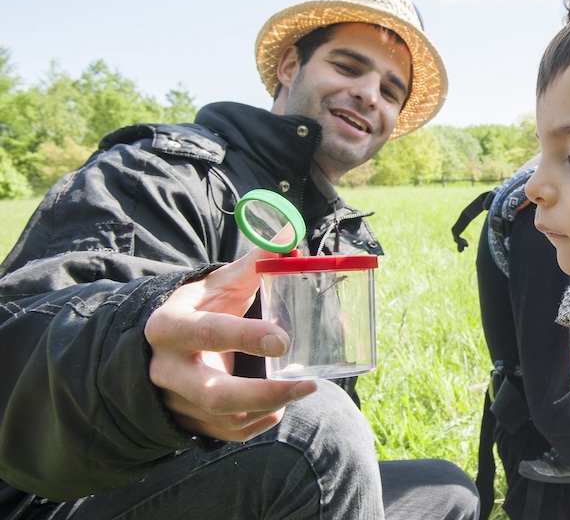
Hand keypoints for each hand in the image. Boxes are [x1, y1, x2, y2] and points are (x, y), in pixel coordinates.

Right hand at [145, 247, 317, 440]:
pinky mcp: (189, 420)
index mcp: (170, 327)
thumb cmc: (198, 309)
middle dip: (264, 393)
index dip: (245, 337)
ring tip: (303, 388)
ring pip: (224, 418)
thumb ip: (253, 263)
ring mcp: (176, 400)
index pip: (207, 334)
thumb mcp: (218, 284)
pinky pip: (227, 432)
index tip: (283, 339)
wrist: (162, 345)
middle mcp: (167, 369)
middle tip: (308, 384)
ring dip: (269, 407)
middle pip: (214, 394)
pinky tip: (279, 407)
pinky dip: (257, 424)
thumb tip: (290, 236)